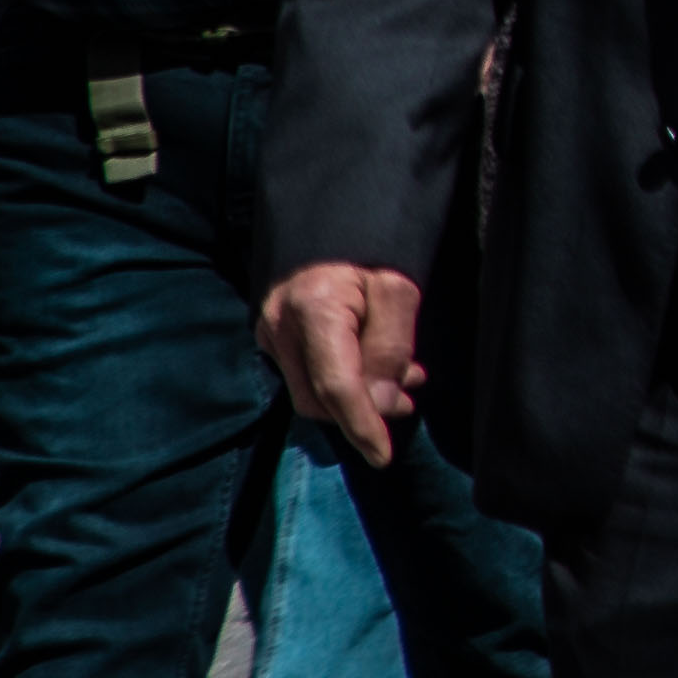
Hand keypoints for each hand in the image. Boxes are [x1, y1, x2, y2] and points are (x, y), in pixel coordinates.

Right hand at [259, 265, 426, 467]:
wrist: (335, 221)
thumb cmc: (372, 248)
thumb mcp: (397, 288)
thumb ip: (390, 347)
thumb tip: (379, 403)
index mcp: (313, 310)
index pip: (335, 387)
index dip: (361, 425)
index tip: (383, 456)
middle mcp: (280, 328)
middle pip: (319, 398)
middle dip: (363, 412)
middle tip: (407, 403)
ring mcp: (270, 333)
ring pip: (312, 391)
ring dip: (357, 398)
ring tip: (402, 384)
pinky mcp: (273, 335)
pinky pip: (307, 373)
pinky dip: (342, 381)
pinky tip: (377, 371)